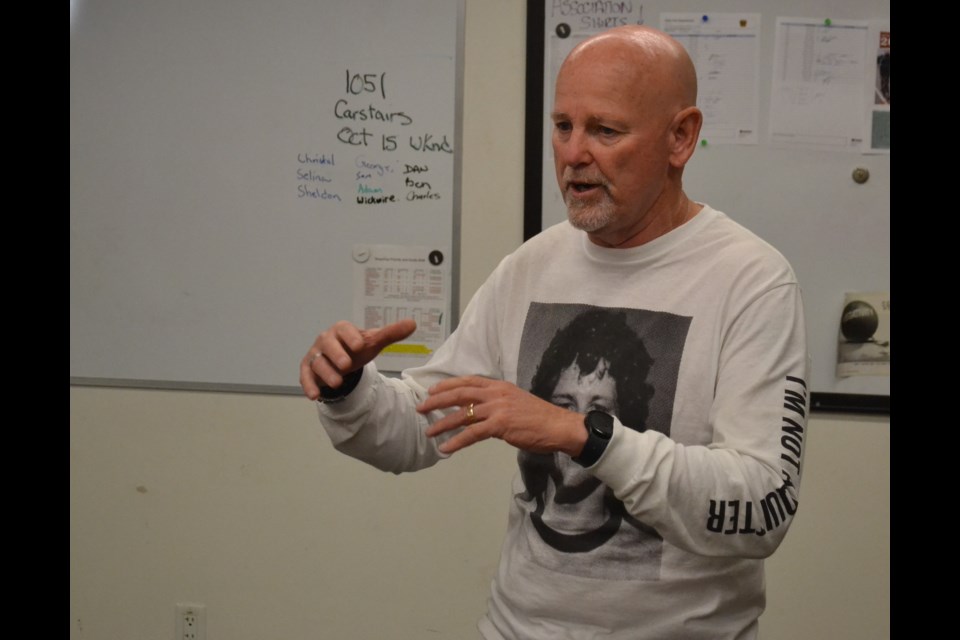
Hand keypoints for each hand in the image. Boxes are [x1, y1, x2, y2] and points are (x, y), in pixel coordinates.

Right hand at [300, 318, 416, 400]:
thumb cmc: (356, 348)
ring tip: (337, 383)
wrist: (340, 360)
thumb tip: (412, 323)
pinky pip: (306, 376)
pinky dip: (309, 386)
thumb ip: (391, 333)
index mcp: (342, 330)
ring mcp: (316, 355)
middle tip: (347, 364)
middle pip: (328, 344)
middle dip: (336, 354)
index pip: (344, 329)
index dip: (351, 336)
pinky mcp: (308, 369)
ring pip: (318, 362)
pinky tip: (314, 396)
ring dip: (326, 373)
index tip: (359, 345)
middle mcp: (326, 340)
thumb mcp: (374, 342)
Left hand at [417, 376, 585, 455]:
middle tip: (421, 407)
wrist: (558, 426)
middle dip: (437, 400)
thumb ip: (497, 403)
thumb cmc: (539, 417)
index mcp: (499, 386)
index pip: (468, 381)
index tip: (432, 390)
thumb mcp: (515, 402)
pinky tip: (446, 448)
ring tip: (429, 431)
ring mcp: (497, 408)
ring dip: (442, 423)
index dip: (448, 385)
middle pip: (460, 393)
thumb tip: (480, 411)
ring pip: (462, 414)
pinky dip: (456, 441)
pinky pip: (472, 433)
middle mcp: (496, 393)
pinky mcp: (500, 425)